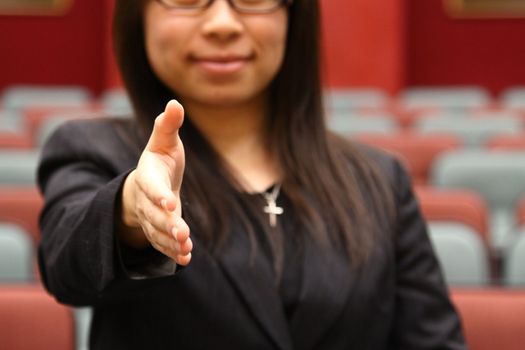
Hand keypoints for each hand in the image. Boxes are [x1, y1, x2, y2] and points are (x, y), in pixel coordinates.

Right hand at [120, 100, 191, 265]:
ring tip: (185, 248)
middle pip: (154, 214)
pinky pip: (162, 244)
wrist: (149, 184)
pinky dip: (172, 252)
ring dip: (171, 242)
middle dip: (167, 224)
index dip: (159, 195)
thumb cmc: (160, 160)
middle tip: (182, 233)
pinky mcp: (158, 231)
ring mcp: (151, 218)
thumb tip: (175, 102)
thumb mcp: (164, 141)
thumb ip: (168, 126)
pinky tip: (186, 258)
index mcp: (148, 176)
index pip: (151, 186)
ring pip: (158, 232)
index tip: (170, 202)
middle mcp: (147, 200)